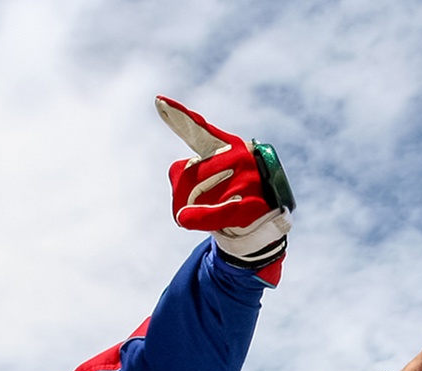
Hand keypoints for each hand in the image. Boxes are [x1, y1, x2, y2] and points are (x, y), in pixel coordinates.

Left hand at [155, 96, 292, 265]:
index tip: (158, 99)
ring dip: (194, 209)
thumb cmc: (228, 194)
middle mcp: (237, 156)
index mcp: (226, 144)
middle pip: (187, 174)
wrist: (263, 219)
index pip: (197, 129)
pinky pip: (216, 212)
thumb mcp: (203, 178)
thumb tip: (182, 214)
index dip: (178, 116)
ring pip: (196, 196)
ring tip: (216, 211)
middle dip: (184, 194)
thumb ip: (181, 178)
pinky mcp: (251, 204)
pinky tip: (185, 219)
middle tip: (205, 201)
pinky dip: (199, 218)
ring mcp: (246, 178)